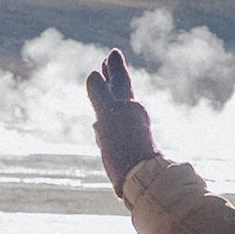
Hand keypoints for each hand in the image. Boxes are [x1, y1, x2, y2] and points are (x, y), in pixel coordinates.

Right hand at [85, 48, 156, 193]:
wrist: (142, 179)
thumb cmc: (125, 147)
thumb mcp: (109, 118)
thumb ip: (101, 95)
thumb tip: (93, 73)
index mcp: (129, 106)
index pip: (120, 81)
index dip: (115, 68)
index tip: (112, 53)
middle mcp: (131, 116)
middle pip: (121, 91)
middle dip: (112, 77)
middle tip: (107, 61)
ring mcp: (129, 132)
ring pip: (117, 108)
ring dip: (108, 96)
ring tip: (101, 90)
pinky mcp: (125, 148)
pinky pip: (113, 128)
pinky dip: (105, 120)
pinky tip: (99, 126)